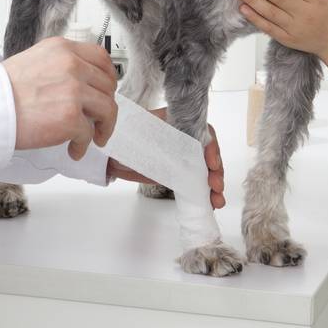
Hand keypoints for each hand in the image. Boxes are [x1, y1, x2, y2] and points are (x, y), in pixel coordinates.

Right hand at [2, 37, 117, 159]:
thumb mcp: (34, 62)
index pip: (101, 57)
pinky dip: (83, 145)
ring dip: (102, 127)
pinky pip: (89, 133)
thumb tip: (80, 83)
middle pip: (107, 85)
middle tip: (99, 119)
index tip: (107, 90)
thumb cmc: (1, 91)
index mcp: (62, 49)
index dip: (108, 77)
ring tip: (92, 137)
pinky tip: (73, 149)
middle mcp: (71, 65)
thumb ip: (60, 67)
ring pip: (107, 109)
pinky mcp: (71, 116)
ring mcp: (73, 90)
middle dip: (106, 105)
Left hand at [107, 108, 225, 208]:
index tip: (211, 163)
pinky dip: (205, 193)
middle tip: (215, 186)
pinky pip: (196, 183)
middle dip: (216, 171)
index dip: (211, 147)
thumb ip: (159, 138)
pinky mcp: (178, 175)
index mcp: (179, 123)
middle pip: (208, 153)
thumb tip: (173, 146)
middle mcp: (185, 139)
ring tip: (217, 201)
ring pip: (206, 170)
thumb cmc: (126, 139)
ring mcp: (183, 158)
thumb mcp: (144, 133)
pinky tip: (211, 203)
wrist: (111, 156)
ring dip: (215, 185)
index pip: (204, 132)